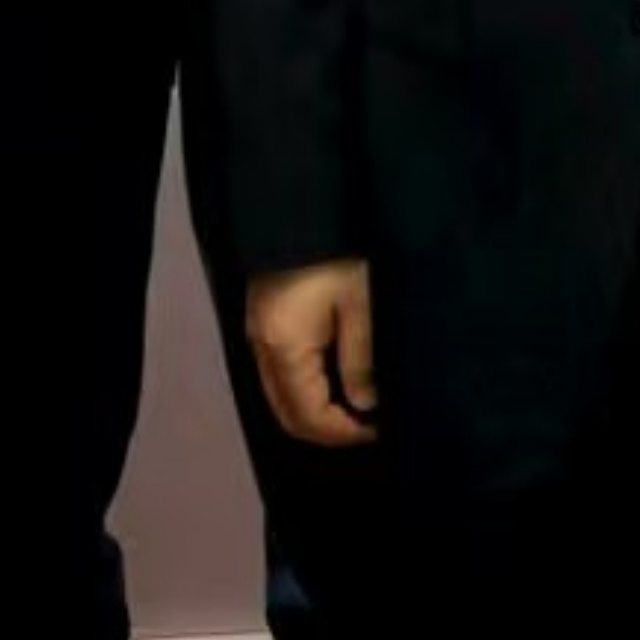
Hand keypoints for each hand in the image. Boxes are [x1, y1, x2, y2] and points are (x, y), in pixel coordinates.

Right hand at [248, 262, 380, 447]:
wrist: (301, 206)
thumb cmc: (337, 252)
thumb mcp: (361, 305)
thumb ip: (361, 360)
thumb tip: (365, 404)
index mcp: (285, 348)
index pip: (309, 417)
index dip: (344, 433)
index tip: (379, 428)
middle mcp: (263, 349)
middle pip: (288, 415)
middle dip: (328, 430)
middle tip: (368, 425)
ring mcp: (259, 336)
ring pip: (281, 398)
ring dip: (316, 411)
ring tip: (356, 405)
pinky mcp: (264, 323)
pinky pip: (280, 376)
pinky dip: (305, 390)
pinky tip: (336, 380)